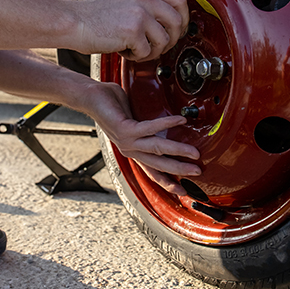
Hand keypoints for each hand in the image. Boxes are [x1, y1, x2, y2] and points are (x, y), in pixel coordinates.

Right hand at [73, 0, 188, 60]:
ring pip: (165, 40)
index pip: (180, 0)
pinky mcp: (133, 31)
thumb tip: (173, 23)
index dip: (184, 19)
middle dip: (172, 39)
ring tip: (137, 49)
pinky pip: (147, 51)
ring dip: (153, 51)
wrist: (73, 22)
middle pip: (178, 22)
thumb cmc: (98, 15)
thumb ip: (150, 5)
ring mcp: (140, 13)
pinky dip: (137, 56)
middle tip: (158, 46)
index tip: (178, 30)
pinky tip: (125, 50)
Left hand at [84, 81, 200, 195]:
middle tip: (197, 171)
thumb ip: (150, 127)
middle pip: (158, 165)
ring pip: (157, 149)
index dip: (168, 182)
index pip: (153, 171)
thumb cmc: (113, 107)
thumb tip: (170, 125)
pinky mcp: (125, 129)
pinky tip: (180, 120)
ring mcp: (127, 141)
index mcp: (133, 150)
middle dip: (180, 170)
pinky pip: (150, 128)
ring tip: (194, 152)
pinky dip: (167, 124)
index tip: (183, 190)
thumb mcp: (135, 121)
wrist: (91, 98)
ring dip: (178, 151)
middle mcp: (130, 149)